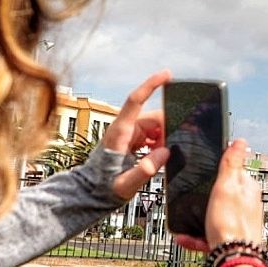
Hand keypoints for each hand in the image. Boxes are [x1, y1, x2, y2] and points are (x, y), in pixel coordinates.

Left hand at [103, 69, 170, 200]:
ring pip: (154, 126)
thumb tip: (164, 153)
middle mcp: (124, 128)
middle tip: (175, 148)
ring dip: (164, 138)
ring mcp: (128, 133)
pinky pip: (151, 134)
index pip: (135, 100)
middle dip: (168, 128)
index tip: (167, 74)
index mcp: (120, 132)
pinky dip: (159, 143)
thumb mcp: (125, 184)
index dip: (151, 85)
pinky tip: (159, 157)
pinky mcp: (131, 140)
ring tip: (164, 158)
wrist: (92, 192)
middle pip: (152, 117)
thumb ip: (143, 171)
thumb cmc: (104, 188)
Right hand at [173, 139, 262, 252]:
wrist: (233, 260)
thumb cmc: (231, 224)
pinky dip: (196, 236)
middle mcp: (246, 205)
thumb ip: (232, 163)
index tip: (199, 177)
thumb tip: (240, 141)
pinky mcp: (230, 239)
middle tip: (190, 203)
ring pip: (212, 216)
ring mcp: (239, 223)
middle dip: (202, 200)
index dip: (214, 174)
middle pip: (219, 195)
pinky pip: (209, 234)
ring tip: (184, 226)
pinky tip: (186, 238)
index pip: (232, 172)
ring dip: (196, 220)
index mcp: (248, 189)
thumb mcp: (227, 187)